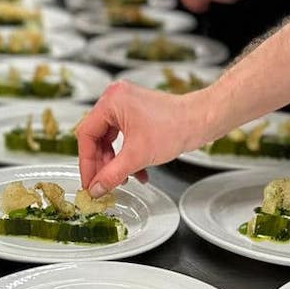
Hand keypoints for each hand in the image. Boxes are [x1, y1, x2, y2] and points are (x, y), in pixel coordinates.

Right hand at [77, 81, 218, 195]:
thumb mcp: (137, 156)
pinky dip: (128, 157)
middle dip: (102, 165)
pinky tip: (137, 173)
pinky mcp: (139, 115)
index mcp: (111, 102)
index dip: (87, 163)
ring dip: (115, 163)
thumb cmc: (175, 127)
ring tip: (121, 180)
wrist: (203, 121)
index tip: (90, 183)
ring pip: (111, 141)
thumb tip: (95, 189)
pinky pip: (124, 139)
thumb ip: (112, 175)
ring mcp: (128, 107)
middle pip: (97, 138)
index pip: (86, 135)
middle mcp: (116, 100)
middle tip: (102, 185)